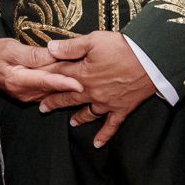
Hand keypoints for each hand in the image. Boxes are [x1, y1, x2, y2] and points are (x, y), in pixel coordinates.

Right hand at [0, 38, 85, 104]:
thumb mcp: (11, 48)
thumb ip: (32, 55)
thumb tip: (52, 54)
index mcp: (18, 80)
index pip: (45, 81)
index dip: (63, 82)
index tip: (79, 84)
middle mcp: (24, 93)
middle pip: (52, 88)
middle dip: (71, 84)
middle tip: (91, 80)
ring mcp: (27, 96)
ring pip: (51, 91)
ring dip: (67, 86)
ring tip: (87, 80)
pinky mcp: (30, 95)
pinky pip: (48, 92)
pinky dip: (60, 87)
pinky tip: (73, 82)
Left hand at [45, 31, 156, 147]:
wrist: (150, 60)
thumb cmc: (123, 47)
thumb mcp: (94, 40)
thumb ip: (71, 47)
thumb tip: (50, 49)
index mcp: (83, 74)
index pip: (59, 77)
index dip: (45, 79)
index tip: (33, 83)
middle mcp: (91, 91)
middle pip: (68, 98)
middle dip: (54, 102)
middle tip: (42, 108)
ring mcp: (106, 102)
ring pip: (87, 113)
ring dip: (78, 118)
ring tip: (71, 123)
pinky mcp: (121, 108)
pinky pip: (111, 125)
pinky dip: (104, 135)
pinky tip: (97, 143)